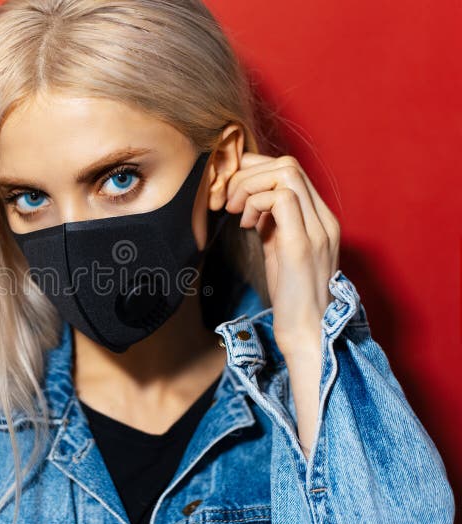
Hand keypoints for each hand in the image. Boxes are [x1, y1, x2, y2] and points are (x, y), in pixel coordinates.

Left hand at [222, 152, 340, 456]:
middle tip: (228, 199)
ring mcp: (316, 229)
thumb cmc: (292, 296)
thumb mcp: (280, 250)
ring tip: (235, 210)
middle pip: (287, 164)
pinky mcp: (302, 244)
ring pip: (285, 172)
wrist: (309, 331)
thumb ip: (271, 223)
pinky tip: (246, 225)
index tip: (232, 189)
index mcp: (318, 218)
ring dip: (249, 185)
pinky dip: (256, 202)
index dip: (255, 170)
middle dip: (248, 173)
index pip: (290, 170)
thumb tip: (249, 202)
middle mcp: (323, 218)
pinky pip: (281, 198)